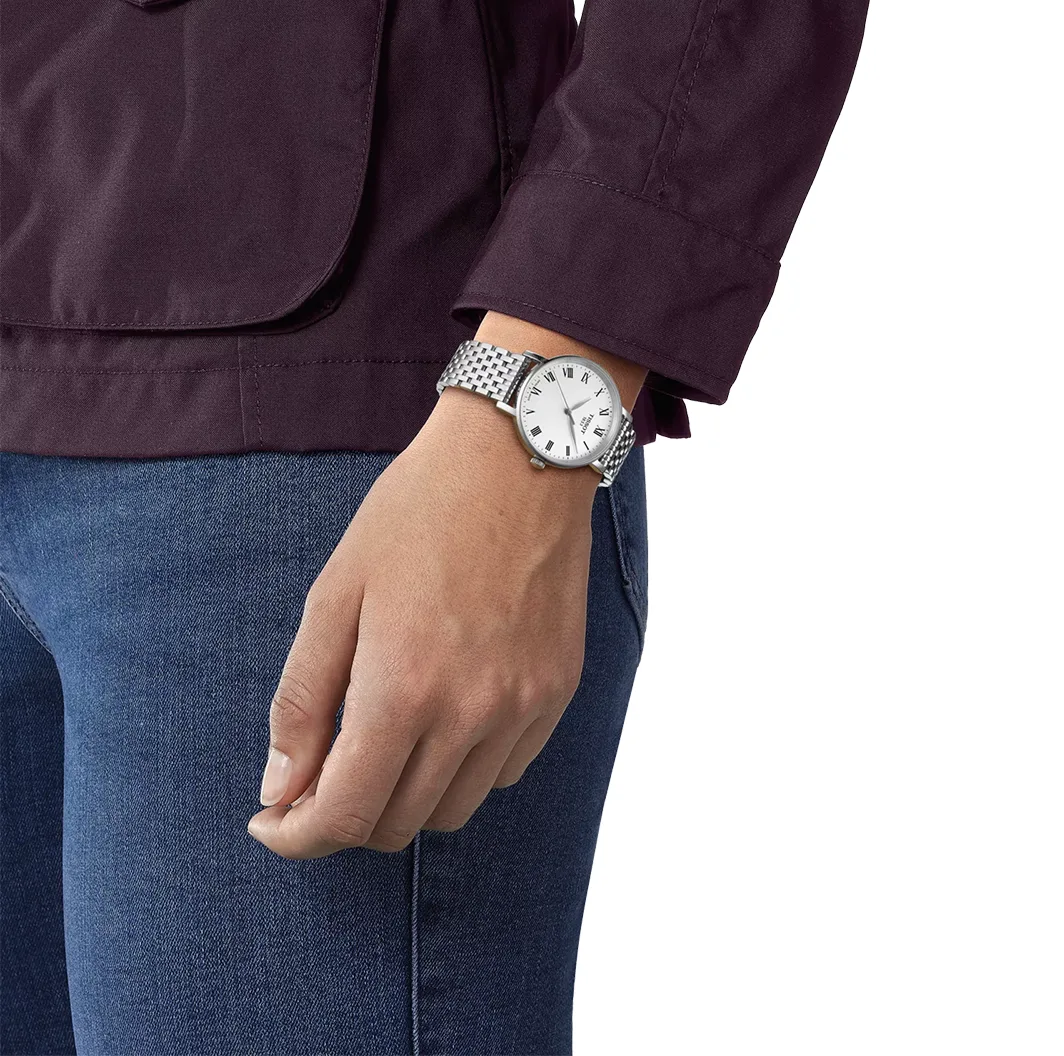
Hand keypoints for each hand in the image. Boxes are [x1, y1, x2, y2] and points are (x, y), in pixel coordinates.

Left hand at [246, 386, 597, 858]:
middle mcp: (472, 713)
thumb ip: (302, 699)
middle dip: (344, 818)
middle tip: (318, 777)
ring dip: (405, 800)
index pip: (345, 816)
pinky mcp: (558, 691)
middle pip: (399, 825)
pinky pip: (505, 772)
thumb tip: (283, 788)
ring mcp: (524, 706)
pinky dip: (463, 770)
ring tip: (382, 749)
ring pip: (455, 810)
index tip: (273, 821)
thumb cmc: (416, 514)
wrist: (519, 459)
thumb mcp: (334, 593)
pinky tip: (443, 723)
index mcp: (403, 689)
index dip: (298, 836)